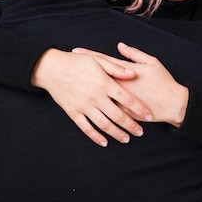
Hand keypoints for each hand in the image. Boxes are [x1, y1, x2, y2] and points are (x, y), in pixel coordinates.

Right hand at [32, 48, 152, 146]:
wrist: (51, 68)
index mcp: (104, 83)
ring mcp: (84, 106)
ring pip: (104, 125)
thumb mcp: (98, 60)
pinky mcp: (73, 112)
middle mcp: (95, 97)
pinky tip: (104, 142)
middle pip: (118, 116)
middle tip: (140, 132)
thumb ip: (116, 68)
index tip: (149, 116)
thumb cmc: (76, 62)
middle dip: (131, 126)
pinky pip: (86, 128)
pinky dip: (96, 137)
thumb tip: (133, 74)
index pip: (127, 99)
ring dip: (117, 134)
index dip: (140, 109)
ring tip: (126, 139)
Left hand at [74, 42, 188, 126]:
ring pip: (98, 96)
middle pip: (96, 77)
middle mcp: (120, 86)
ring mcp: (120, 101)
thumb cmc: (163, 82)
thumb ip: (134, 54)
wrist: (172, 104)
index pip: (103, 61)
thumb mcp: (152, 63)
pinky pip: (107, 112)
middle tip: (67, 66)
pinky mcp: (123, 113)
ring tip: (70, 86)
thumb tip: (120, 46)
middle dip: (81, 71)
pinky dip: (95, 109)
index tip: (76, 51)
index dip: (89, 56)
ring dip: (84, 90)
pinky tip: (84, 107)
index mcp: (126, 72)